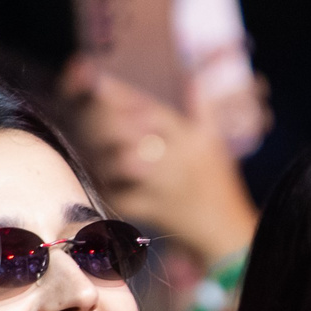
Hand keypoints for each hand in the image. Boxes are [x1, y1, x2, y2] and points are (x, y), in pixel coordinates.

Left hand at [58, 58, 258, 262]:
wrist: (226, 232)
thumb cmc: (218, 184)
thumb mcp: (214, 143)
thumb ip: (202, 109)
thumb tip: (192, 78)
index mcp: (192, 138)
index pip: (153, 110)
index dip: (123, 95)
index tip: (97, 82)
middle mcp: (178, 159)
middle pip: (133, 133)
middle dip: (106, 123)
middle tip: (84, 116)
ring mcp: (165, 188)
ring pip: (123, 164)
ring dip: (102, 155)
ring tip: (90, 149)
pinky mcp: (154, 213)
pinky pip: (122, 198)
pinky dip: (107, 190)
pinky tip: (98, 180)